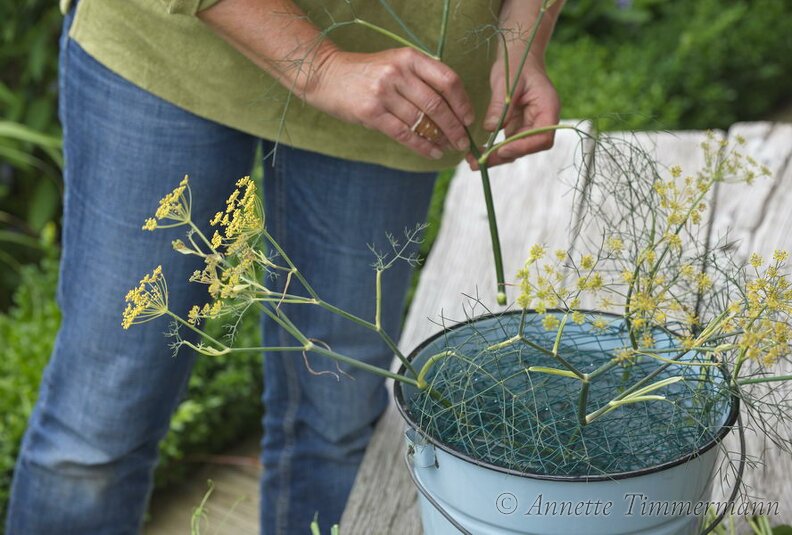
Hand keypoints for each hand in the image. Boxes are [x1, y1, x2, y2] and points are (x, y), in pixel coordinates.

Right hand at [306, 48, 474, 160]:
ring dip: (440, 138)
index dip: (463, 102)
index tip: (469, 118)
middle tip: (463, 140)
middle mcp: (397, 73)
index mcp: (409, 58)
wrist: (326, 75)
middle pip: (437, 104)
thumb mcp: (395, 63)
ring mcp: (383, 93)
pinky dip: (422, 146)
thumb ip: (421, 77)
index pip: (447, 79)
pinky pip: (404, 134)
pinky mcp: (371, 113)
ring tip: (449, 147)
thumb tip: (453, 106)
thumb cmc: (366, 72)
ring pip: (422, 121)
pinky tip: (433, 152)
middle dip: (455, 126)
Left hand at [467, 52, 559, 169]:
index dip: (523, 147)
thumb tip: (490, 129)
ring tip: (473, 162)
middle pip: (528, 148)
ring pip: (516, 149)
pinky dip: (492, 150)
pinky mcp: (517, 127)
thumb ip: (501, 105)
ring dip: (496, 157)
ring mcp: (530, 125)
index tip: (501, 149)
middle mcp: (542, 121)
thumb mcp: (507, 81)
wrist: (518, 56)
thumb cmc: (517, 63)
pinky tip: (476, 153)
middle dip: (504, 156)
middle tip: (481, 162)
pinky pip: (507, 143)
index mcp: (548, 109)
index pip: (542, 138)